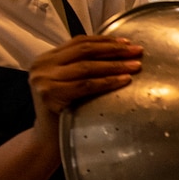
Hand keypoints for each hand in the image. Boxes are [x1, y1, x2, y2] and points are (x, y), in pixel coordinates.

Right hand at [28, 35, 142, 136]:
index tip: (127, 42)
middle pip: (84, 51)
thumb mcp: (69, 81)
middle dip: (114, 50)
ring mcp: (43, 79)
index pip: (79, 42)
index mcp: (46, 58)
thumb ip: (82, 65)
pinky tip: (124, 80)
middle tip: (137, 51)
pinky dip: (107, 82)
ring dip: (115, 65)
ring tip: (135, 66)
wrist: (48, 138)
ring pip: (87, 67)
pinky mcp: (50, 94)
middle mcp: (42, 65)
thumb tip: (119, 50)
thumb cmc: (65, 111)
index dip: (105, 41)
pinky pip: (86, 85)